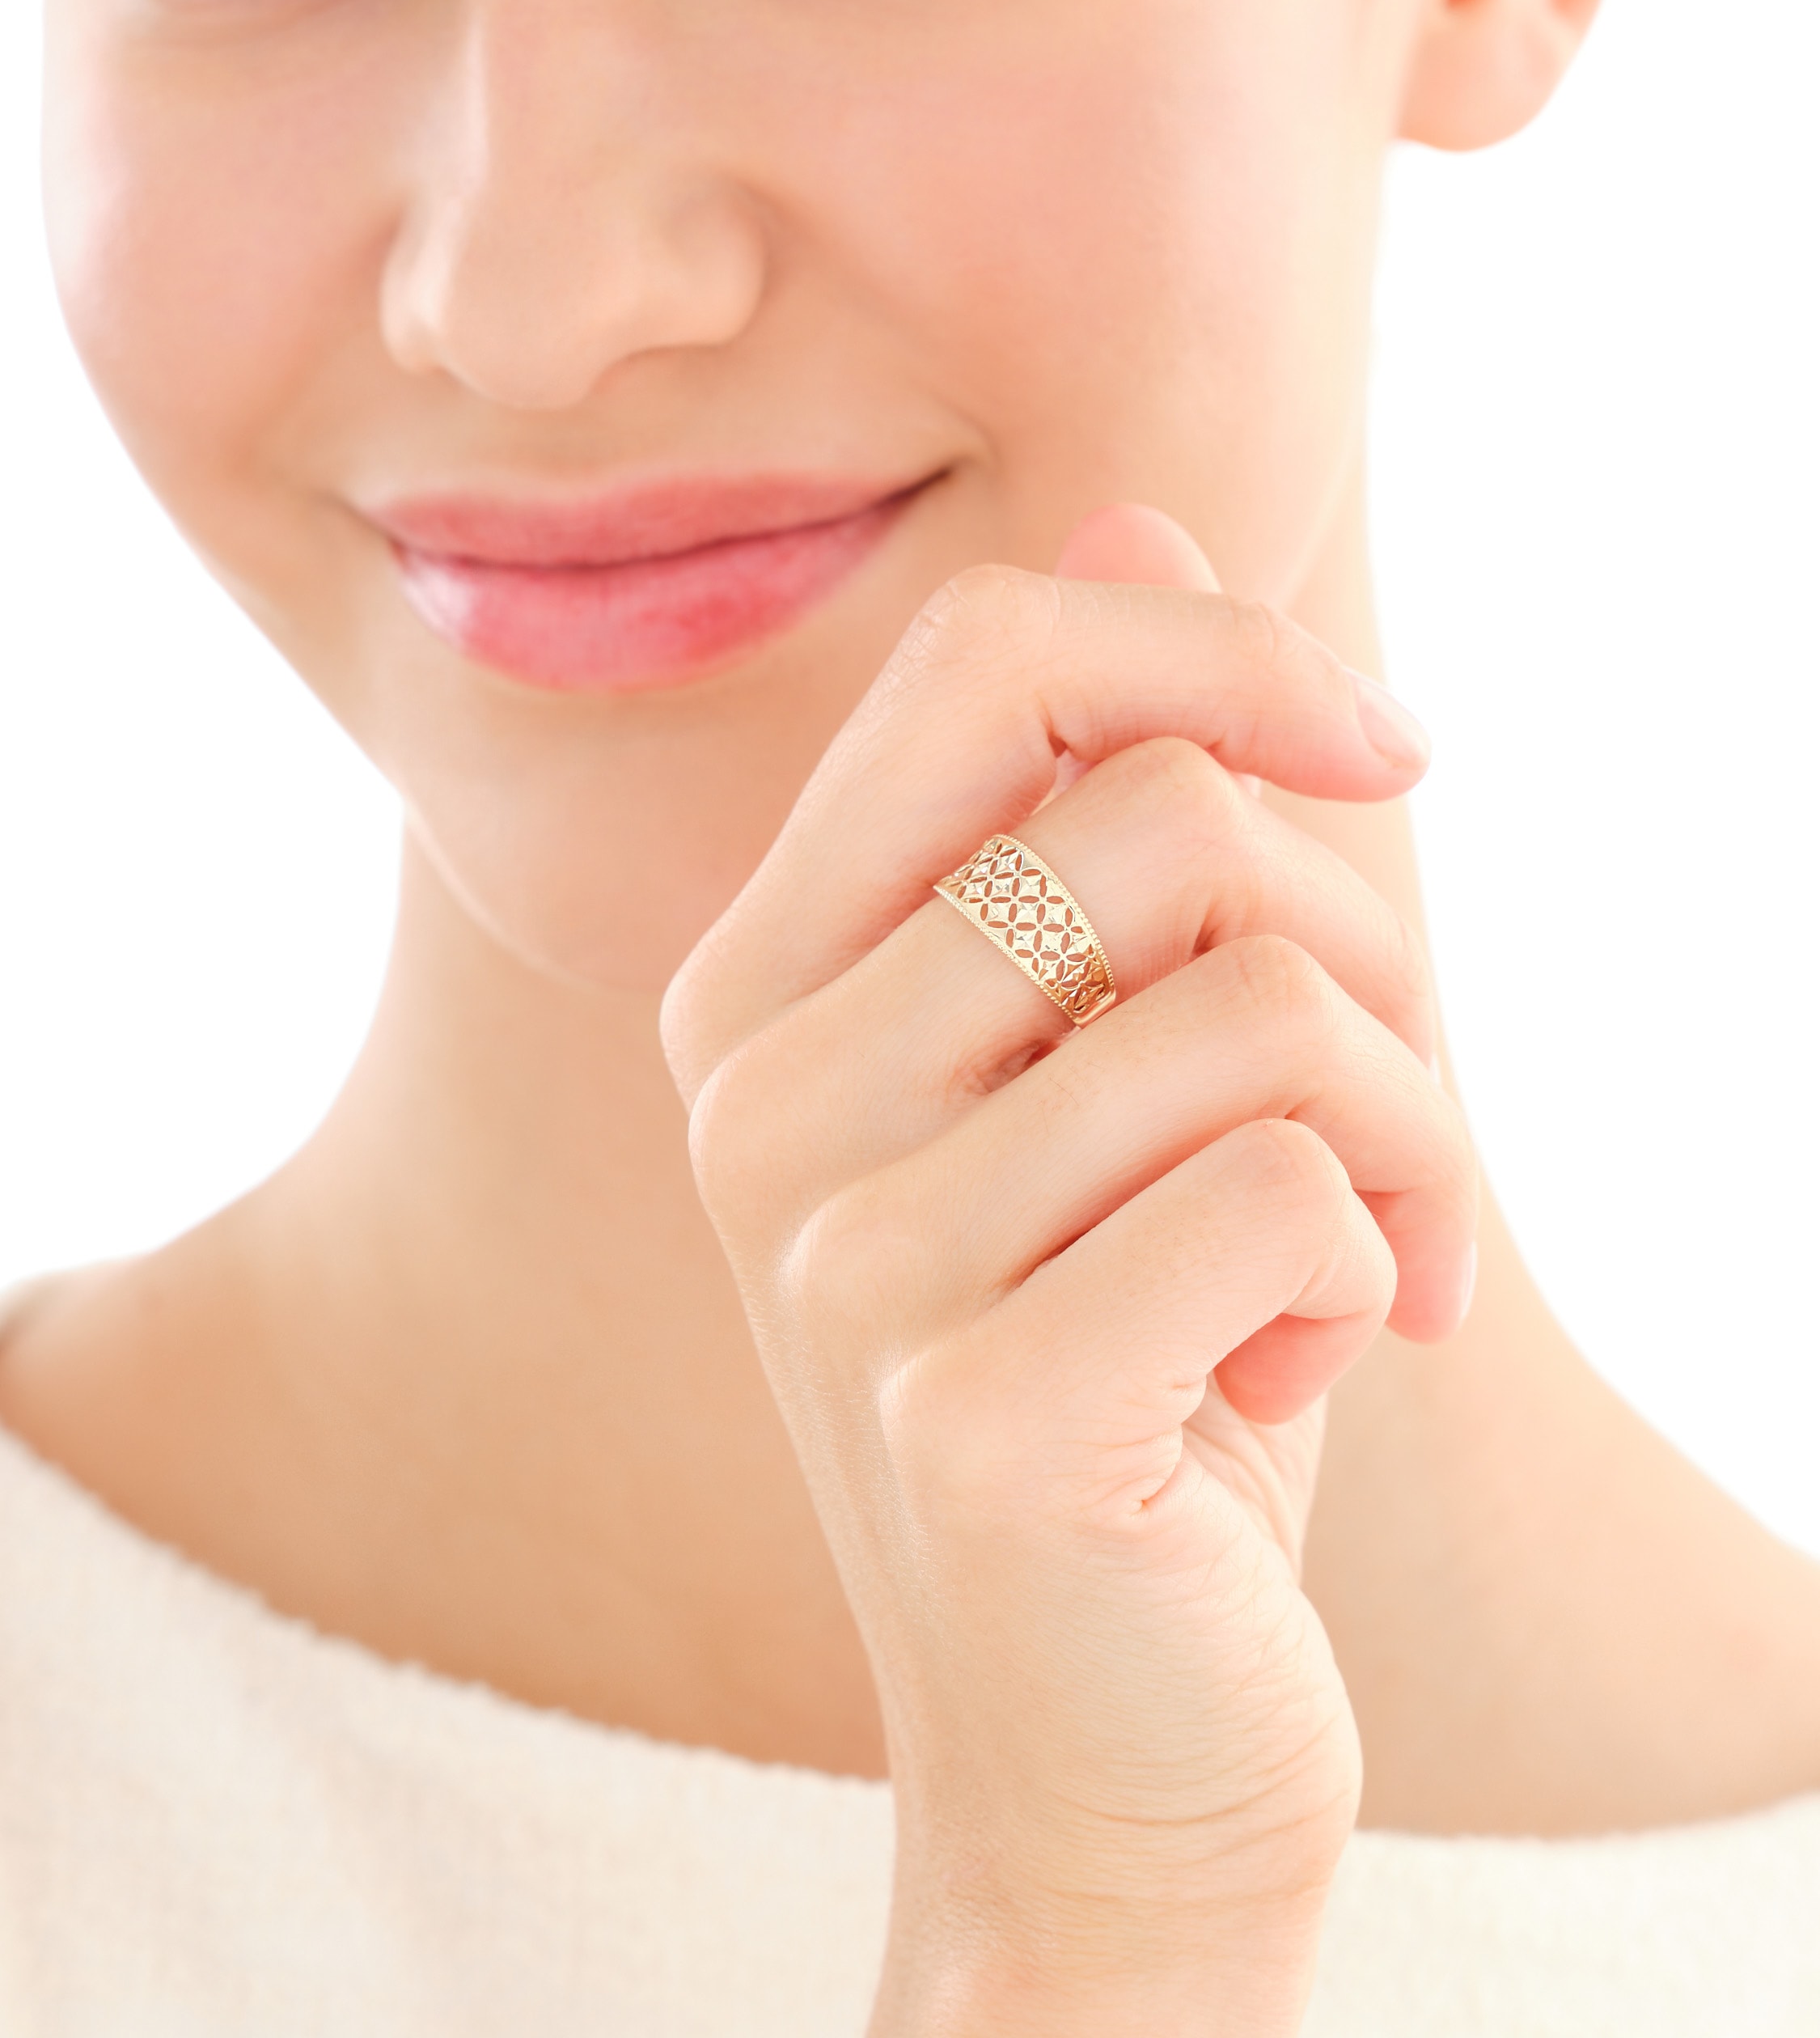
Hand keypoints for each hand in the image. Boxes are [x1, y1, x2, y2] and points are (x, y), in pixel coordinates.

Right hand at [662, 513, 1476, 2035]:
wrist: (1099, 1757)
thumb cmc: (1135, 1365)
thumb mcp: (1119, 1065)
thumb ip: (1107, 797)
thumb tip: (1135, 499)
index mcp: (770, 982)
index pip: (984, 654)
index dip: (1218, 648)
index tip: (1384, 749)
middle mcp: (760, 1094)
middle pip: (1160, 812)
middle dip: (1367, 950)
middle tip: (1390, 1117)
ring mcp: (838, 1255)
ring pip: (1263, 1003)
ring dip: (1408, 1132)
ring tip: (1376, 1260)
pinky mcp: (969, 1412)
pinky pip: (1293, 1186)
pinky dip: (1382, 1268)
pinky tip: (1303, 1370)